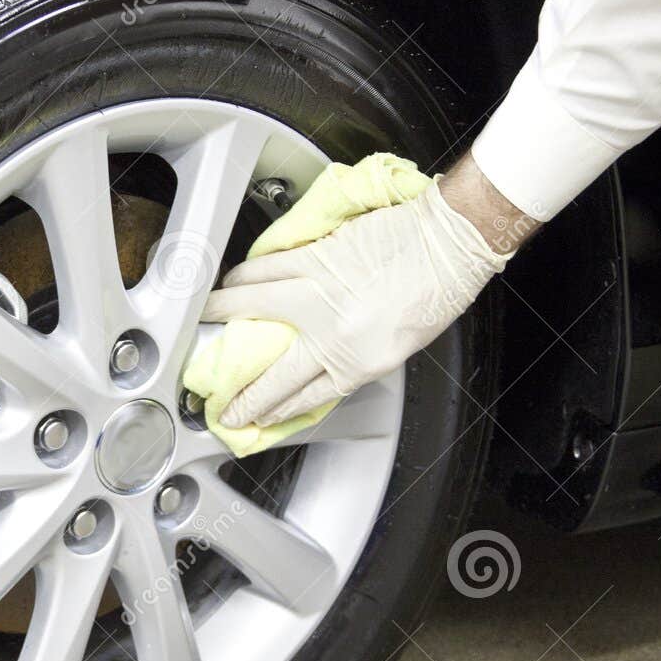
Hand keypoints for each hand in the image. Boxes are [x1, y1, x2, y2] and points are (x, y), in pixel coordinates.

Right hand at [202, 178, 521, 427]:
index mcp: (355, 360)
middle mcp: (330, 329)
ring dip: (224, 310)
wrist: (449, 242)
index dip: (265, 410)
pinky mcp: (315, 254)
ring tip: (211, 314)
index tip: (245, 417)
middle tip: (213, 390)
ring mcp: (317, 288)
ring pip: (251, 301)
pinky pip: (267, 264)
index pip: (298, 396)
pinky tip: (238, 276)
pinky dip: (246, 272)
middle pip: (269, 368)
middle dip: (237, 389)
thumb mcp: (395, 349)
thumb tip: (316, 364)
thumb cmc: (435, 293)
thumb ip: (350, 360)